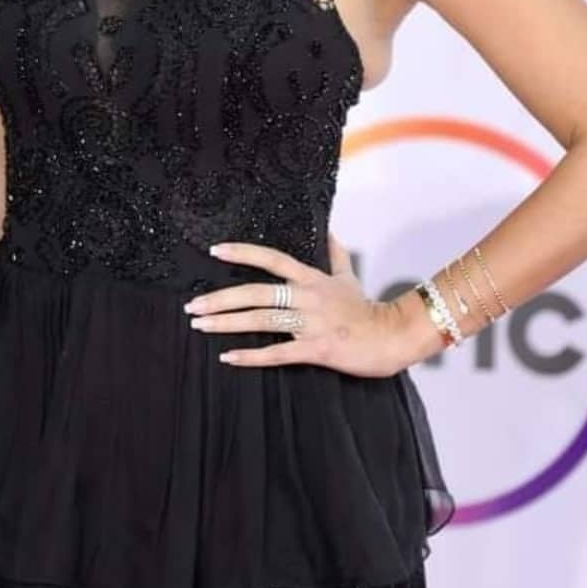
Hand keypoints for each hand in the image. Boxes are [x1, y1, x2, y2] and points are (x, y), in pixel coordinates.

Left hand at [185, 232, 415, 377]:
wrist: (393, 336)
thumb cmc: (367, 309)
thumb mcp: (349, 277)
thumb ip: (337, 254)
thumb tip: (331, 230)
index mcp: (311, 279)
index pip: (272, 259)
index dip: (243, 253)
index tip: (215, 251)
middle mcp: (307, 297)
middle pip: (257, 292)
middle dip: (221, 298)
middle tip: (192, 304)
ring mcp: (312, 323)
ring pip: (262, 320)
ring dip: (227, 323)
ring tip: (200, 325)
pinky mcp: (317, 349)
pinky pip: (278, 353)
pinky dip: (251, 355)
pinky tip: (228, 357)